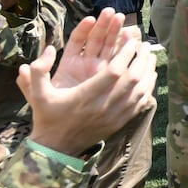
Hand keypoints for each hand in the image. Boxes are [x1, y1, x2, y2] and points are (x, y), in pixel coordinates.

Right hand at [21, 10, 156, 154]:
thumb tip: (47, 48)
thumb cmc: (47, 116)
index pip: (113, 72)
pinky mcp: (120, 123)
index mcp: (85, 97)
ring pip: (140, 91)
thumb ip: (38, 71)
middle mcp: (103, 107)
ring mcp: (114, 116)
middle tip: (144, 44)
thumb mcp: (37, 94)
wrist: (58, 147)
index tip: (131, 40)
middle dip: (140, 59)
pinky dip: (148, 87)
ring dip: (147, 71)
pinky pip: (141, 103)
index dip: (125, 54)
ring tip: (150, 55)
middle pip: (132, 79)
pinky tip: (150, 75)